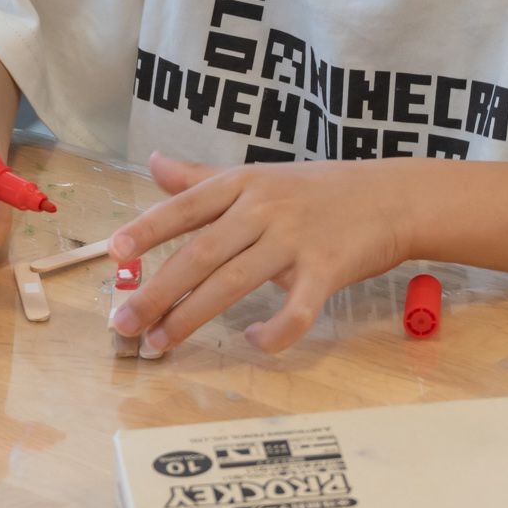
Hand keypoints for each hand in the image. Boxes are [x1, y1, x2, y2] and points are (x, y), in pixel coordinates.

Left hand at [108, 153, 413, 354]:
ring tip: (159, 343)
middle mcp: (264, 208)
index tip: (115, 253)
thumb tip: (154, 164)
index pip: (186, 207)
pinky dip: (274, 331)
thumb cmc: (321, 190)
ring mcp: (296, 239)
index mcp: (243, 184)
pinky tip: (254, 342)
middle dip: (157, 291)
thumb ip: (203, 178)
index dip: (149, 229)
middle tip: (123, 323)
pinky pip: (296, 308)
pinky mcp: (327, 269)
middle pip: (201, 253)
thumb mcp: (259, 176)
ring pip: (233, 282)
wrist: (392, 197)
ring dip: (191, 317)